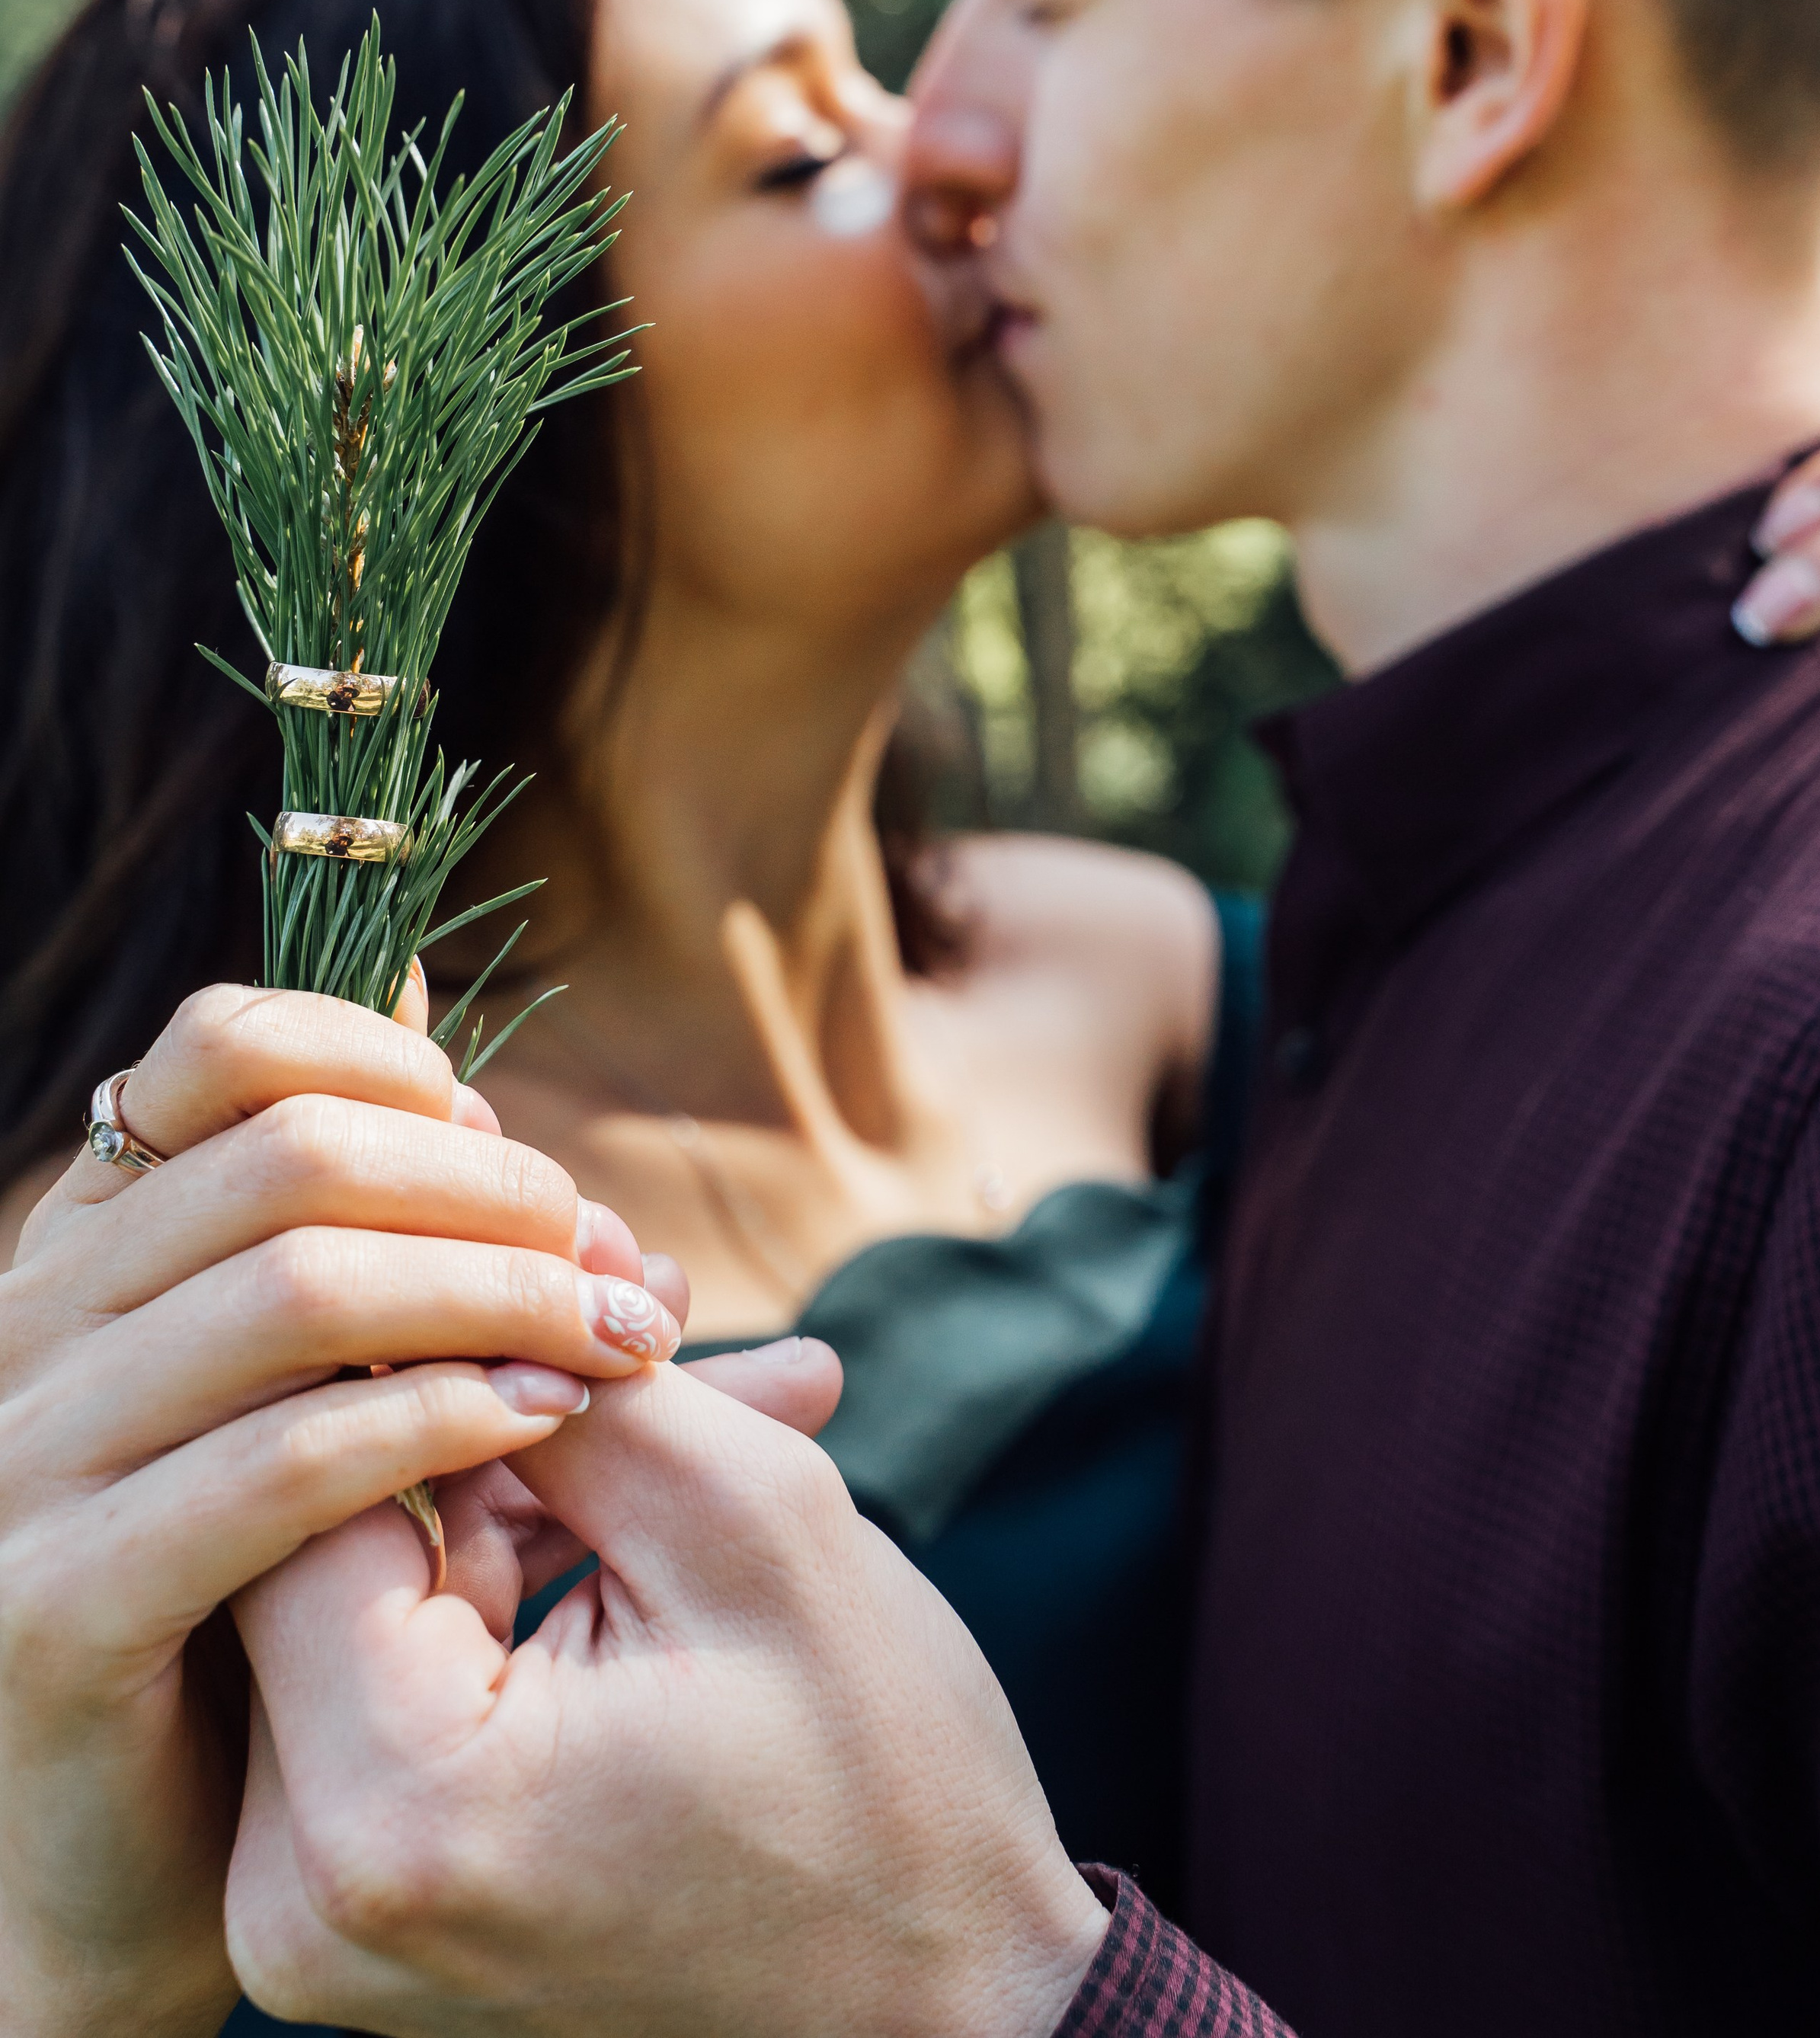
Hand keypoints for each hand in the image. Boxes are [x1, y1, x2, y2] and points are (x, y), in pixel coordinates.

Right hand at [0, 977, 679, 2037]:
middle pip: (291, 1154)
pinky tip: (544, 1427)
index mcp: (102, 1245)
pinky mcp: (63, 1602)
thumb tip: (666, 1264)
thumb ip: (507, 1348)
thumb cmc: (284, 1613)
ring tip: (614, 1338)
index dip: (391, 1066)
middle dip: (489, 1191)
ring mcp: (33, 1461)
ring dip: (493, 1293)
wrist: (143, 1859)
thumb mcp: (394, 1432)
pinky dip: (438, 1424)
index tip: (514, 1149)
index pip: (224, 1050)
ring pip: (296, 1287)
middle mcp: (44, 1324)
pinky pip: (279, 1465)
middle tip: (606, 1262)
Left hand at [227, 1350, 1110, 2037]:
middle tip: (615, 1289)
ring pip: (351, 1601)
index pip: (303, 1491)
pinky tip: (623, 1485)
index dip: (430, 1345)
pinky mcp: (359, 1909)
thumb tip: (468, 1269)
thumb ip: (582, 1388)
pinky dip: (493, 1575)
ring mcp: (322, 1920)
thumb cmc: (880, 1782)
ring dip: (492, 1476)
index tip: (552, 1262)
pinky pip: (383, 1682)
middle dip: (465, 1396)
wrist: (946, 2012)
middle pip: (308, 1548)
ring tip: (655, 1375)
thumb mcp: (750, 1525)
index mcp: (393, 1811)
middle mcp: (303, 1898)